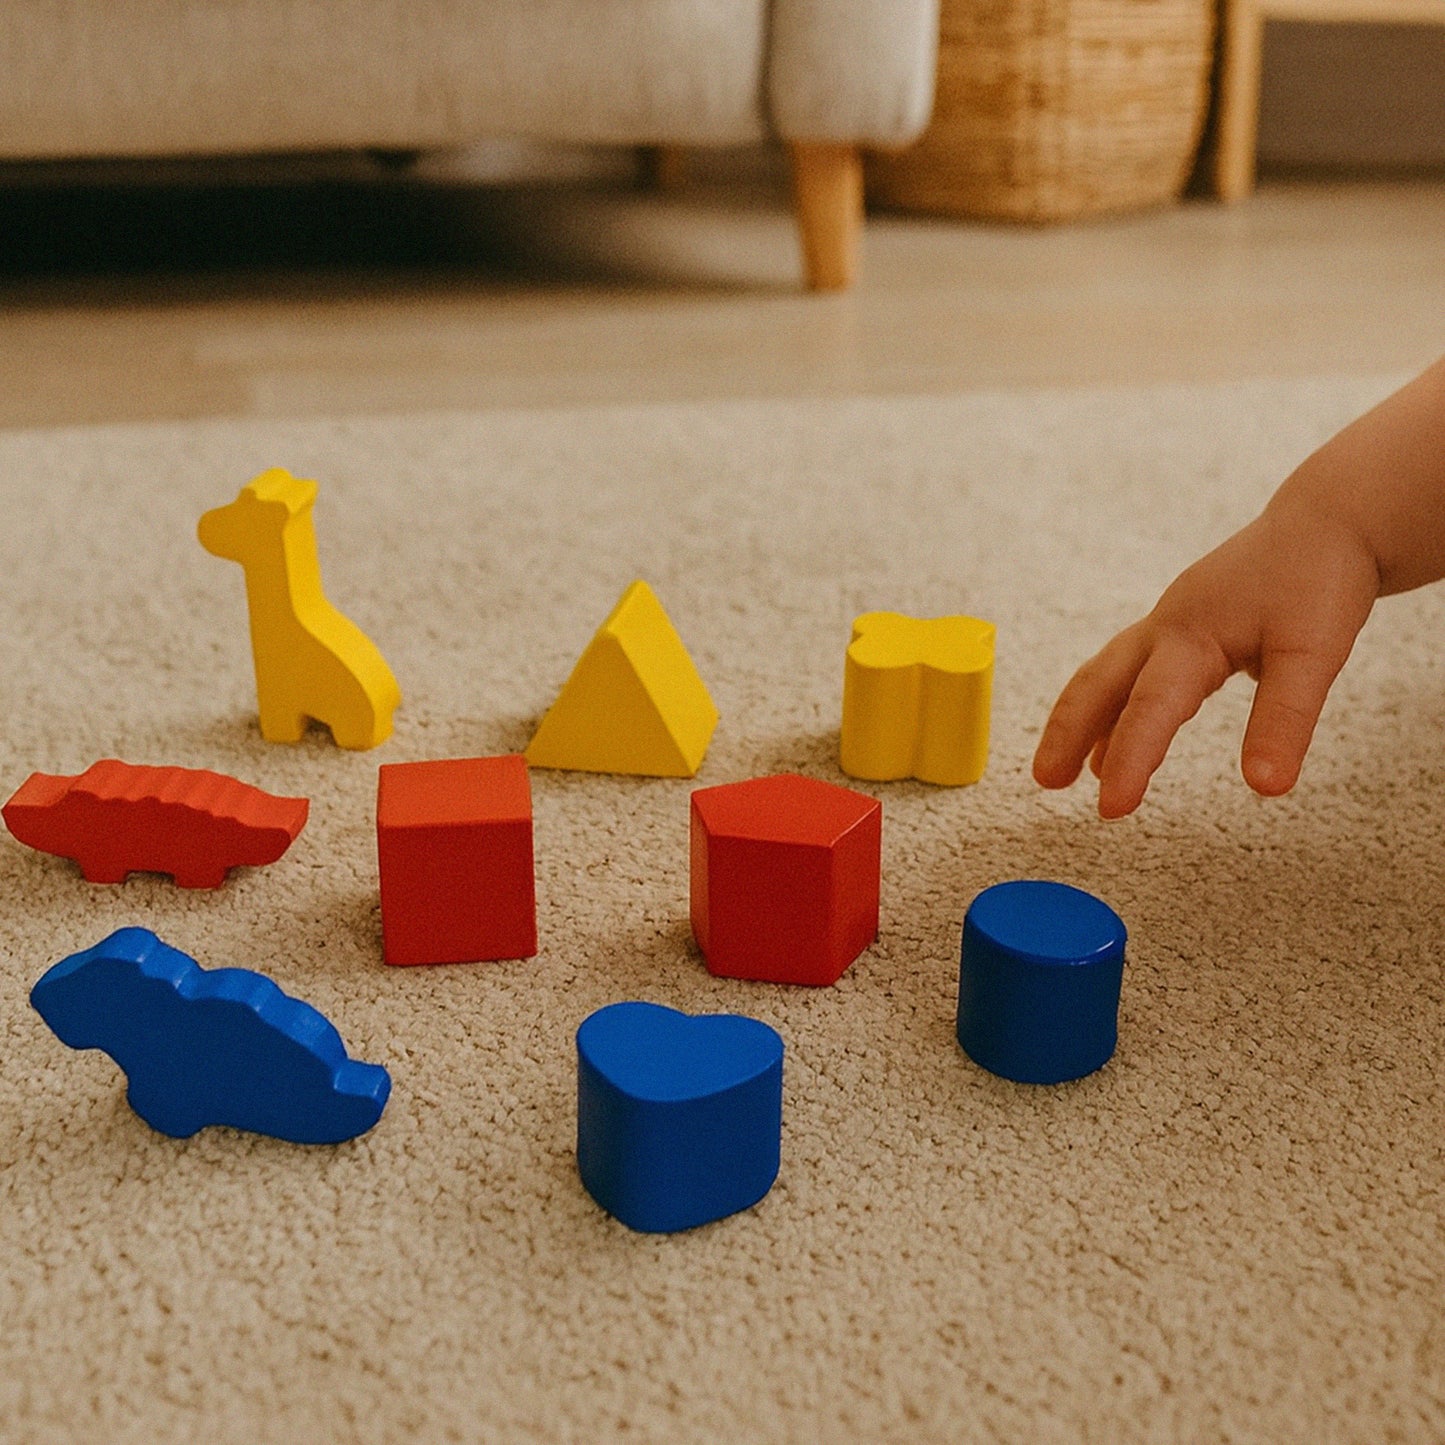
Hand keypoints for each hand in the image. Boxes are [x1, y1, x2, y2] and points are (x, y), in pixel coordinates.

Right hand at [1032, 498, 1380, 817]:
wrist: (1329, 518)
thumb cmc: (1318, 578)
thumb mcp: (1313, 654)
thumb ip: (1283, 722)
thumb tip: (1266, 786)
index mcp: (1191, 635)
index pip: (1150, 709)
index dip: (1130, 761)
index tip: (1112, 809)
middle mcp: (1167, 628)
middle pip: (1100, 684)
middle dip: (1067, 733)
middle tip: (1045, 780)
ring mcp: (1170, 623)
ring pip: (1108, 676)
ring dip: (1080, 722)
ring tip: (1063, 771)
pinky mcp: (1183, 625)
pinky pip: (1132, 671)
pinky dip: (1114, 708)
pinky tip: (1115, 737)